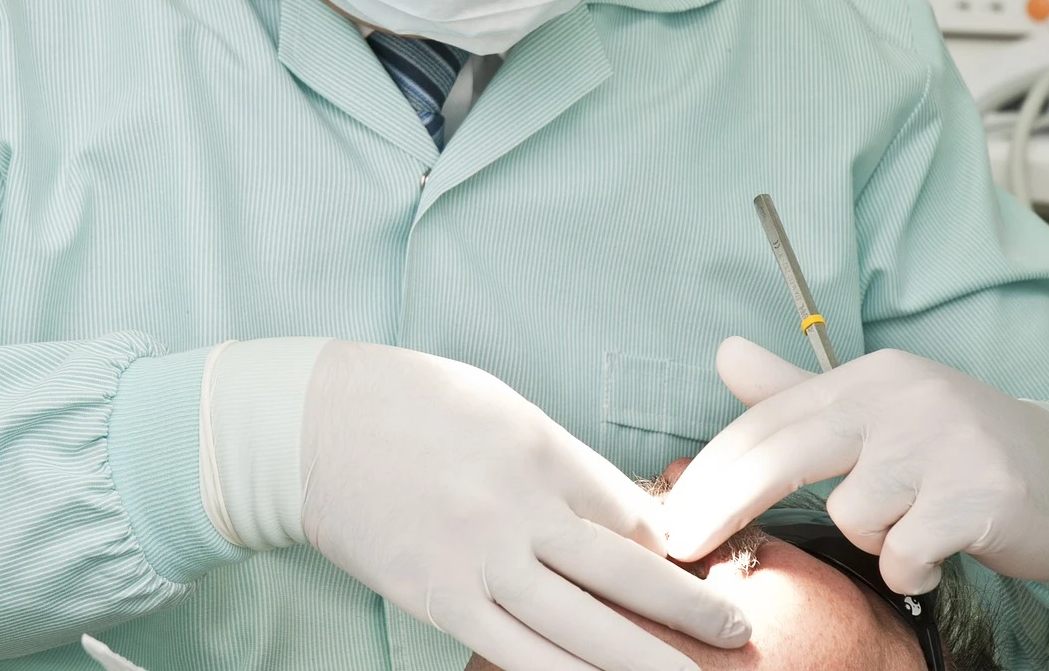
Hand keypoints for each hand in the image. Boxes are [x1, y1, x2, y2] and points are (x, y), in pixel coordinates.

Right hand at [299, 341, 749, 670]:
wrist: (307, 425)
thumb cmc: (408, 403)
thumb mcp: (501, 408)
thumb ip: (565, 462)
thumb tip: (627, 515)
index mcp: (541, 451)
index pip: (629, 513)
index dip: (675, 550)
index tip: (708, 573)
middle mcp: (519, 510)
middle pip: (624, 576)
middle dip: (689, 612)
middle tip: (740, 636)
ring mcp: (478, 561)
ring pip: (580, 630)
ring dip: (642, 664)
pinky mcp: (439, 599)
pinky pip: (515, 654)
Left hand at [661, 339, 1048, 593]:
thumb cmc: (953, 451)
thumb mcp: (875, 413)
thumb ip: (796, 392)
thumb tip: (724, 352)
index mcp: (868, 378)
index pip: (768, 422)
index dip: (710, 473)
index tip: (670, 519)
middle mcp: (902, 398)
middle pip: (784, 455)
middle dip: (723, 506)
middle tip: (685, 550)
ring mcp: (943, 442)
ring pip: (854, 515)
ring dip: (872, 539)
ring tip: (910, 527)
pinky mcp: (980, 492)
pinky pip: (905, 550)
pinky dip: (911, 567)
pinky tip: (935, 556)